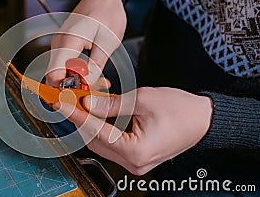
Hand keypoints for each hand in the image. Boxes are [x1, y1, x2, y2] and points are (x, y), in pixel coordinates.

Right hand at [46, 0, 126, 88]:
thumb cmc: (107, 14)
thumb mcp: (107, 42)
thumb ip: (95, 65)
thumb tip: (86, 83)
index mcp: (68, 41)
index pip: (54, 74)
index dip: (64, 90)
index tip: (80, 97)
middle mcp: (59, 44)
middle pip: (55, 77)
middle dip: (73, 89)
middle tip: (95, 91)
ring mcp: (59, 45)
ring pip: (60, 73)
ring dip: (77, 83)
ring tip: (100, 83)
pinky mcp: (63, 47)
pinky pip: (65, 66)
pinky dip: (77, 74)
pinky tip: (93, 75)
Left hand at [53, 87, 212, 174]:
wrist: (203, 120)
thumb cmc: (181, 110)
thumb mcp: (142, 100)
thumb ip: (111, 105)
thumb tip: (87, 104)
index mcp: (136, 151)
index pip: (95, 131)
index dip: (75, 115)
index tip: (60, 103)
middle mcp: (134, 163)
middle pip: (95, 141)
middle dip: (81, 119)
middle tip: (69, 100)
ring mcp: (135, 163)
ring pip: (102, 144)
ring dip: (91, 124)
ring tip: (82, 104)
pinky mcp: (137, 158)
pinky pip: (112, 145)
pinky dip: (103, 129)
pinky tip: (97, 114)